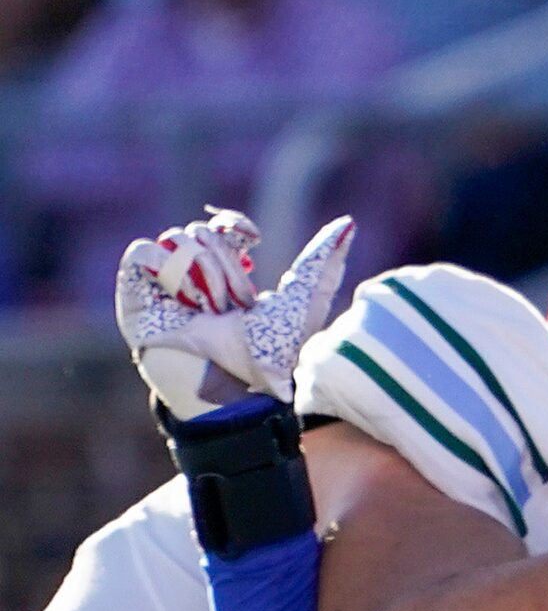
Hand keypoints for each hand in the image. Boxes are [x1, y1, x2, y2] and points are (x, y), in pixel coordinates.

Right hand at [118, 210, 353, 416]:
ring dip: (202, 276)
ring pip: (175, 240)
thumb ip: (321, 263)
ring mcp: (161, 285)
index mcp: (228, 275)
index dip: (233, 225)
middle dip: (225, 267)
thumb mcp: (302, 303)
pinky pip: (142, 251)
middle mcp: (194, 276)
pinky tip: (180, 297)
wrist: (233, 388)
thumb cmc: (271, 354)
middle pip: (202, 232)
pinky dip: (164, 268)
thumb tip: (349, 222)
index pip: (221, 226)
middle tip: (233, 306)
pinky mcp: (135, 295)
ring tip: (209, 311)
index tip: (251, 237)